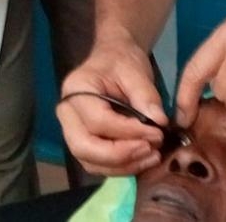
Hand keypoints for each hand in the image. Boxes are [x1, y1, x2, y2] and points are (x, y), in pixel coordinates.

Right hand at [57, 40, 166, 175]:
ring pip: (89, 161)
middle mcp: (67, 113)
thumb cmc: (122, 61)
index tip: (156, 133)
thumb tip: (159, 123)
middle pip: (84, 147)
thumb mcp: (136, 71)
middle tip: (151, 149)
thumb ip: (146, 96)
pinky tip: (143, 159)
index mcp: (76, 89)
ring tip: (152, 156)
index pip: (98, 120)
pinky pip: (97, 163)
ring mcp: (71, 130)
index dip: (128, 132)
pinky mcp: (84, 142)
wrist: (114, 57)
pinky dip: (120, 167)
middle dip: (120, 155)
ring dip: (122, 165)